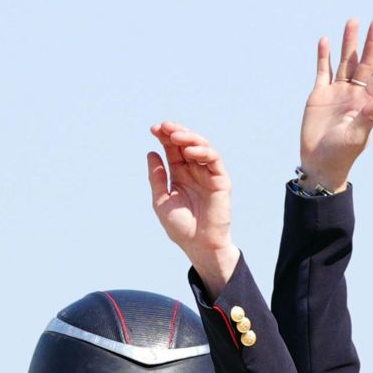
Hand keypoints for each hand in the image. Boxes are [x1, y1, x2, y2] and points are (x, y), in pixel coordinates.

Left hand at [147, 122, 238, 296]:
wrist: (199, 246)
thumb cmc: (181, 227)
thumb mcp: (161, 200)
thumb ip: (157, 177)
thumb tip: (152, 153)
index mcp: (180, 175)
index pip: (173, 149)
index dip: (164, 137)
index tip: (153, 129)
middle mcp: (194, 172)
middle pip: (186, 144)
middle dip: (175, 132)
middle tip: (164, 126)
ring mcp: (208, 175)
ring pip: (202, 147)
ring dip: (189, 137)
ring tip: (175, 135)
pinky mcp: (221, 181)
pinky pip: (214, 160)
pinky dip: (203, 152)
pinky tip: (189, 150)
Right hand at [300, 17, 372, 193]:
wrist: (319, 164)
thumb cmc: (342, 154)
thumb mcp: (357, 136)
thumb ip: (370, 116)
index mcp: (368, 103)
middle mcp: (356, 94)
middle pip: (365, 63)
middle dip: (371, 42)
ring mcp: (338, 92)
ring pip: (345, 62)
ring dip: (349, 42)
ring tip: (353, 21)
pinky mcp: (320, 95)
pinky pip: (323, 71)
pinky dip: (323, 56)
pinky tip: (326, 40)